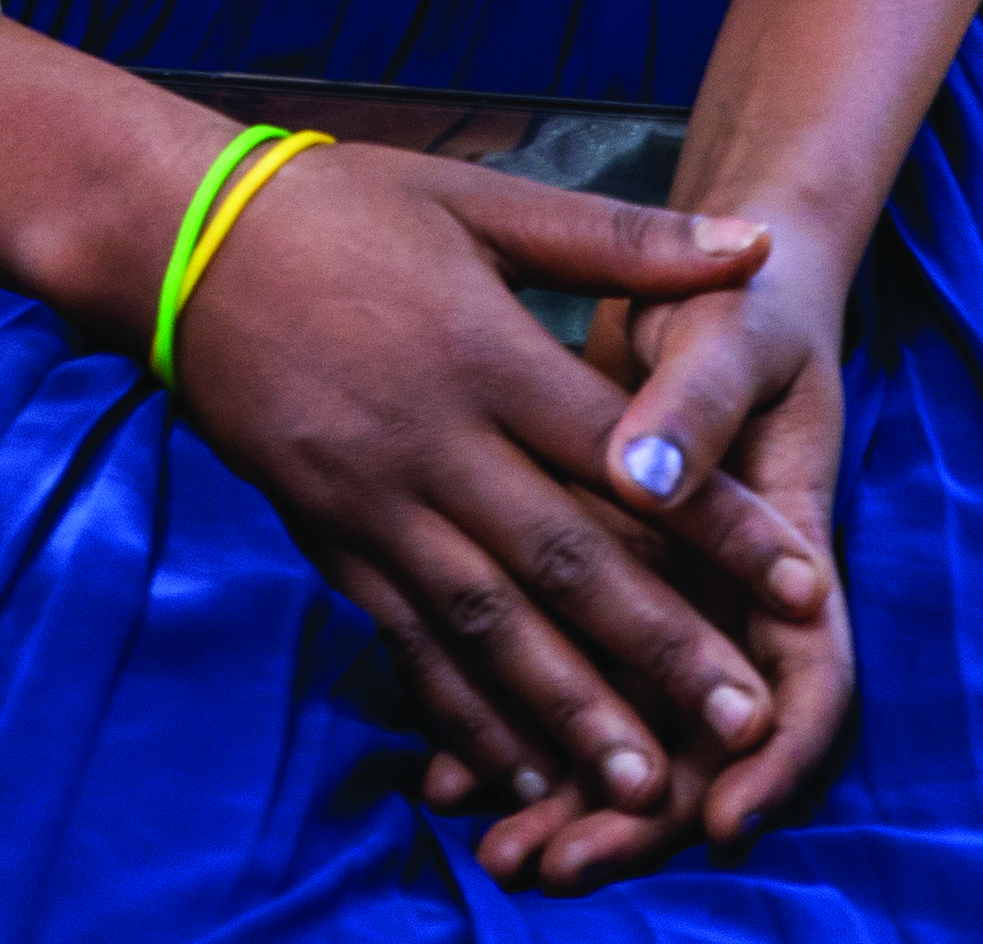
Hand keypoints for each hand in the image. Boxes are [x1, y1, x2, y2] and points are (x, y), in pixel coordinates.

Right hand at [155, 145, 831, 855]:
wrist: (180, 242)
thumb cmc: (342, 207)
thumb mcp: (482, 200)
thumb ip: (619, 239)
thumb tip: (752, 243)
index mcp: (486, 353)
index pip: (626, 456)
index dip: (719, 524)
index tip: (802, 584)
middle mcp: (435, 443)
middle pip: (566, 562)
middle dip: (662, 650)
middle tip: (747, 720)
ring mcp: (376, 502)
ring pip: (487, 624)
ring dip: (570, 707)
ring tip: (645, 782)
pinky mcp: (328, 539)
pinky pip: (406, 639)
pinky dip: (463, 709)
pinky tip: (518, 766)